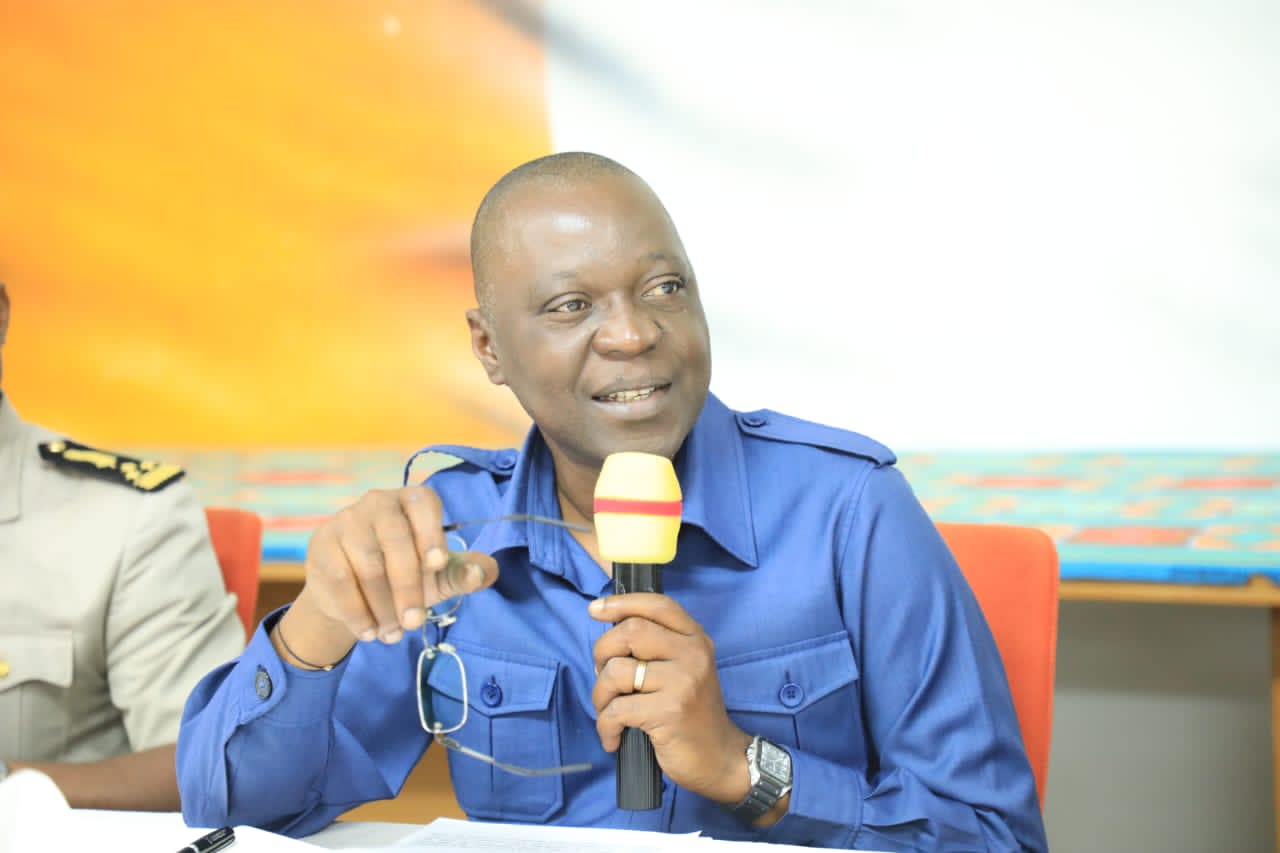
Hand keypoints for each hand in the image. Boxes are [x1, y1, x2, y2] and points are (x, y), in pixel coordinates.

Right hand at [291, 486, 498, 649]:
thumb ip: (465, 572)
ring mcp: (346, 521)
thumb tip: (484, 572)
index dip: (431, 531)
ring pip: (368, 566)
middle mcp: (378, 503)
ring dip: (383, 606)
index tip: (439, 563)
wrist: (351, 593)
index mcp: (412, 501)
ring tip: (394, 633)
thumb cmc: (406, 575)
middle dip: (408, 588)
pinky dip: (357, 612)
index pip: (424, 503)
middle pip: (395, 542)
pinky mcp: (322, 545)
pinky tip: (369, 632)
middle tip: (415, 622)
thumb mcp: (439, 576)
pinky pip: (341, 581)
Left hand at [589, 593, 751, 804]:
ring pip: (617, 670)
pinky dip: (605, 726)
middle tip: (605, 679)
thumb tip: (609, 631)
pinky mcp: (669, 711)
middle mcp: (692, 654)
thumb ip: (657, 647)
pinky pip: (617, 709)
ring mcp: (682, 681)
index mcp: (695, 639)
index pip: (657, 605)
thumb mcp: (684, 670)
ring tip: (609, 713)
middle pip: (630, 631)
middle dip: (602, 653)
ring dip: (600, 695)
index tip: (596, 610)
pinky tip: (613, 737)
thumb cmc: (692, 714)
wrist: (720, 758)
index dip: (622, 603)